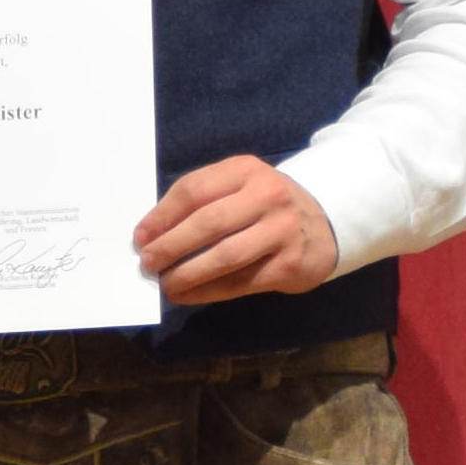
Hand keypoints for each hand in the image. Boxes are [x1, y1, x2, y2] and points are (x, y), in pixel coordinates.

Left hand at [135, 157, 340, 303]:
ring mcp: (282, 231)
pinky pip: (240, 282)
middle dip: (170, 246)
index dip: (162, 216)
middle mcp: (268, 196)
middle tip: (148, 263)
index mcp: (246, 170)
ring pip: (224, 257)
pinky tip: (188, 294)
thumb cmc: (265, 206)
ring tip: (165, 284)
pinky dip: (208, 291)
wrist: (325, 224)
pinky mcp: (290, 264)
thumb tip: (153, 235)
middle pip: (207, 223)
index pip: (193, 190)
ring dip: (187, 274)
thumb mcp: (240, 187)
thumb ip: (202, 201)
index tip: (140, 237)